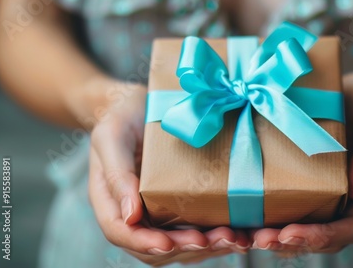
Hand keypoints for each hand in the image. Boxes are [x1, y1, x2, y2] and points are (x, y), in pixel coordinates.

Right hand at [88, 81, 248, 264]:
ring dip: (209, 247)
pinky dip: (218, 236)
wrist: (140, 104)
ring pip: (179, 245)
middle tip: (217, 239)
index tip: (167, 243)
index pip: (120, 232)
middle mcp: (134, 213)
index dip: (143, 242)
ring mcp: (158, 212)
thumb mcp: (112, 136)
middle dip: (186, 248)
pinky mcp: (181, 205)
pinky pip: (196, 229)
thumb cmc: (122, 116)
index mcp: (110, 199)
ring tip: (236, 239)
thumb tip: (131, 216)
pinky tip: (243, 233)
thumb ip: (117, 174)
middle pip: (155, 248)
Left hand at [251, 72, 352, 253]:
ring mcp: (329, 197)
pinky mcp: (309, 187)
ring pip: (307, 232)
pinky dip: (272, 221)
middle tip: (260, 239)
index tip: (290, 233)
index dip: (323, 236)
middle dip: (293, 244)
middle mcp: (351, 201)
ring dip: (278, 239)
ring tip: (250, 237)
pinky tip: (249, 221)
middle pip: (326, 239)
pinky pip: (293, 212)